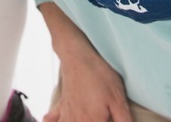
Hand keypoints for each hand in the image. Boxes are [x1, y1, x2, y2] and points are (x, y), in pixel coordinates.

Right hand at [38, 3, 132, 121]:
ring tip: (80, 119)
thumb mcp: (118, 98)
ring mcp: (67, 114)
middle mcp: (76, 121)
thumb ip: (124, 120)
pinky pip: (53, 118)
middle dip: (94, 121)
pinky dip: (50, 121)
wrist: (78, 55)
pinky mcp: (62, 104)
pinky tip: (47, 120)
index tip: (108, 120)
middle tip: (98, 117)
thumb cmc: (99, 75)